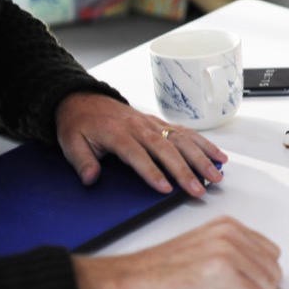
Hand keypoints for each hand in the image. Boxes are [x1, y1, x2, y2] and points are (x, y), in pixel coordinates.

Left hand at [55, 92, 227, 197]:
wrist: (85, 100)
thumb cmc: (80, 124)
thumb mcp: (70, 142)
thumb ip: (82, 161)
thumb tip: (91, 178)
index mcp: (117, 133)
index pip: (138, 154)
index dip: (152, 171)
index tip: (165, 188)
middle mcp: (140, 128)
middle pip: (167, 149)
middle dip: (185, 170)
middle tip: (198, 188)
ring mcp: (153, 124)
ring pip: (182, 140)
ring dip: (201, 158)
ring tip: (215, 175)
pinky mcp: (161, 124)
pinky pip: (186, 133)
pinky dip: (204, 144)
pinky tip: (218, 156)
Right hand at [73, 216, 281, 288]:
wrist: (123, 284)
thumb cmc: (156, 276)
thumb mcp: (204, 254)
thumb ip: (235, 256)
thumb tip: (265, 276)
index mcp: (228, 227)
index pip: (272, 256)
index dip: (253, 278)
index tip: (225, 284)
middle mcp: (230, 233)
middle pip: (273, 273)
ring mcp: (227, 250)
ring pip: (266, 288)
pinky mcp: (221, 271)